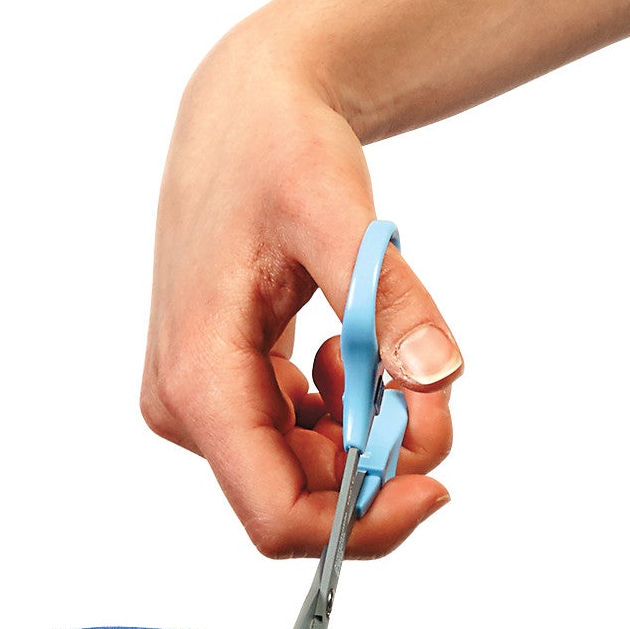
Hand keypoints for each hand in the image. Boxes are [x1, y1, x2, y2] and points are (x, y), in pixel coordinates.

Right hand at [141, 30, 461, 557]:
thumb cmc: (278, 148)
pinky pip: (305, 441)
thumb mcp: (338, 212)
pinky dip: (352, 412)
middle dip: (381, 462)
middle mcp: (189, 407)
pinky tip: (352, 348)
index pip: (277, 515)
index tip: (439, 479)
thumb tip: (440, 376)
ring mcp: (206, 402)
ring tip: (380, 341)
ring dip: (370, 431)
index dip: (365, 519)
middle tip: (430, 390)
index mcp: (198, 380)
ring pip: (312, 473)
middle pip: (303, 500)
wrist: (246, 109)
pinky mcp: (229, 389)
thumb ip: (387, 299)